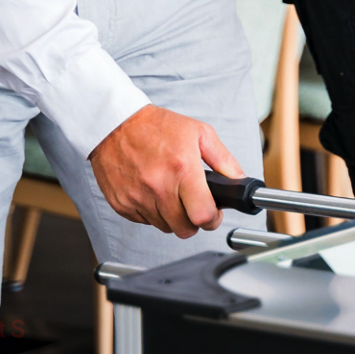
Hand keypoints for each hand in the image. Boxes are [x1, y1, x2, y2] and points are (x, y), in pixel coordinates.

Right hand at [89, 104, 240, 237]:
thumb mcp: (199, 133)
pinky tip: (153, 193)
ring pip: (164, 227)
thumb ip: (223, 159)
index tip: (213, 214)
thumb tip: (239, 179)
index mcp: (182, 169)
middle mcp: (158, 187)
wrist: (115, 124)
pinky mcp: (121, 204)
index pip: (202, 216)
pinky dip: (152, 213)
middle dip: (194, 221)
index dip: (212, 220)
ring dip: (172, 217)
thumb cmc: (156, 126)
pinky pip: (144, 222)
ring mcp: (138, 198)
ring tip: (172, 195)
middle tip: (194, 206)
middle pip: (184, 229)